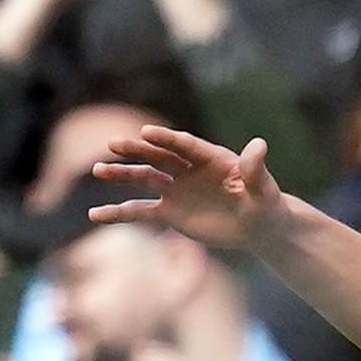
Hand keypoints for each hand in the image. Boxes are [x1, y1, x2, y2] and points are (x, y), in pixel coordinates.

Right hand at [92, 126, 284, 253]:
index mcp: (210, 158)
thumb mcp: (264, 192)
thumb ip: (256, 170)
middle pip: (158, 156)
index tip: (146, 133)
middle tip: (112, 143)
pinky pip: (140, 212)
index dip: (167, 139)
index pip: (184, 145)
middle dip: (136, 151)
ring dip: (121, 175)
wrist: (258, 227)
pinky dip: (119, 213)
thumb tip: (260, 145)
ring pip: (144, 179)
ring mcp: (175, 190)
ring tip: (97, 171)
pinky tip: (95, 216)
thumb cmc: (265, 205)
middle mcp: (187, 169)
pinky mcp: (169, 212)